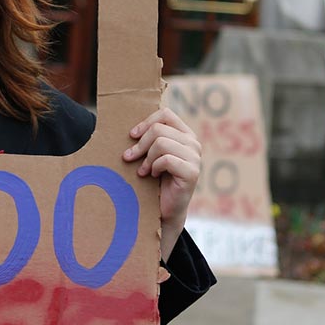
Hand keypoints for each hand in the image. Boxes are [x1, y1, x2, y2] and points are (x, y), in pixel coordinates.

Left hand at [123, 107, 201, 263]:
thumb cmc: (156, 180)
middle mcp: (194, 143)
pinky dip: (154, 167)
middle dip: (140, 144)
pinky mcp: (192, 172)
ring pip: (161, 143)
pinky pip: (166, 159)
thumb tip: (130, 127)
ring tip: (143, 170)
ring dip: (147, 158)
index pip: (166, 114)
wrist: (165, 209)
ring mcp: (195, 157)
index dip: (146, 122)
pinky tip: (153, 176)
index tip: (131, 136)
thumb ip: (150, 138)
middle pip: (159, 129)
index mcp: (185, 134)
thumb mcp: (153, 154)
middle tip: (129, 158)